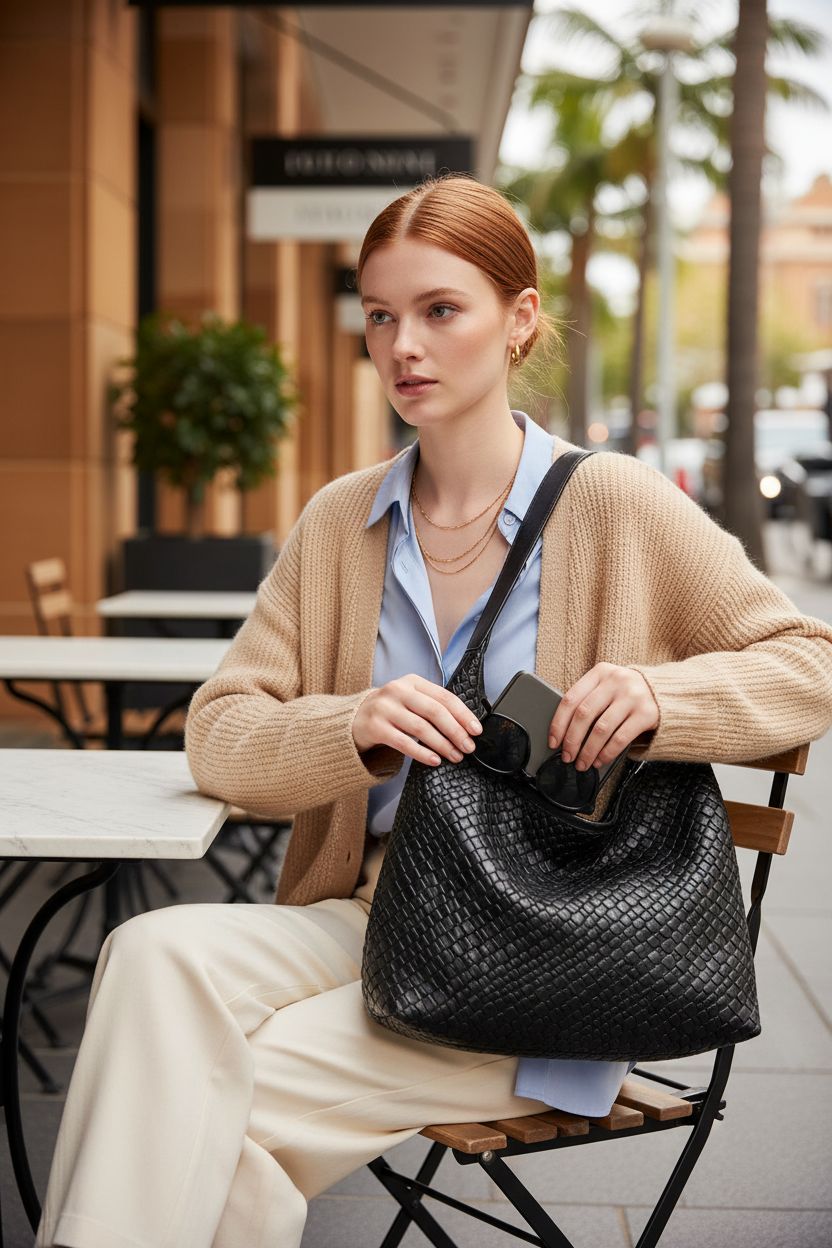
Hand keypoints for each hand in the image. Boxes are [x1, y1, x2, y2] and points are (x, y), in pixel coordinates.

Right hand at [352, 674, 482, 766]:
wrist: (355, 719)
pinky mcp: (375, 727)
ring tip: (455, 756)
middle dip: (455, 731)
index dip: (463, 714)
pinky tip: (434, 760)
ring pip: (421, 728)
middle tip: (468, 747)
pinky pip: (404, 743)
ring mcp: (384, 708)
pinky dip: (422, 753)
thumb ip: (433, 705)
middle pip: (434, 711)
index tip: (476, 730)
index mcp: (412, 681)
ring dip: (442, 744)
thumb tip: (466, 726)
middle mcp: (398, 691)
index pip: (444, 696)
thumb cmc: (391, 711)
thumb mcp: (410, 699)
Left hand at [547, 663, 659, 771]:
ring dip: (588, 751)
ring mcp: (633, 696)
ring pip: (601, 729)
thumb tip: (564, 734)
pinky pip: (620, 738)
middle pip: (584, 714)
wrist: (666, 691)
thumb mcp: (607, 686)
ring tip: (583, 762)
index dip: (558, 723)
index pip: (571, 699)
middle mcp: (616, 681)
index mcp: (600, 672)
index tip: (553, 741)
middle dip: (572, 740)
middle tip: (567, 756)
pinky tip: (600, 760)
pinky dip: (607, 753)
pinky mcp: (647, 713)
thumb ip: (588, 700)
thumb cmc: (627, 693)